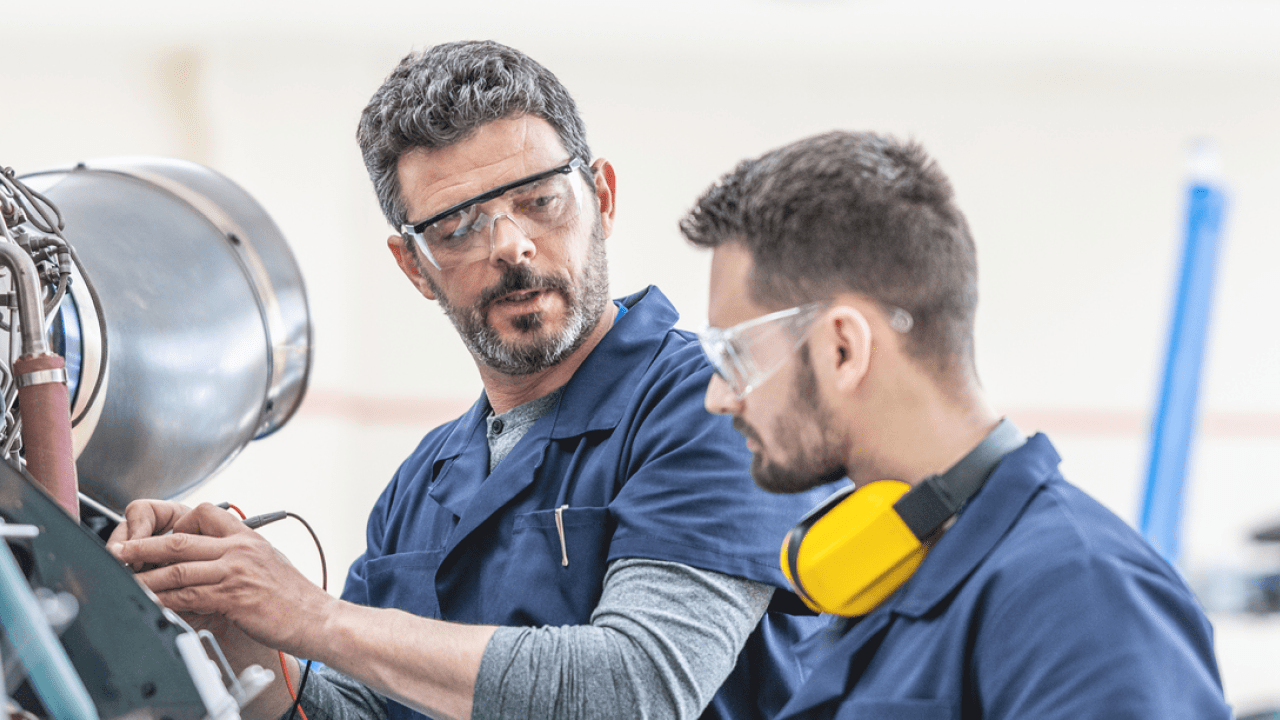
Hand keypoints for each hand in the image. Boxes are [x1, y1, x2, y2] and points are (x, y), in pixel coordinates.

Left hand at [108, 502, 335, 657]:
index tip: (163, 539)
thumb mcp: (267, 563)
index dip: (177, 524)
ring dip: (146, 577)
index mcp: (247, 537)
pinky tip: (152, 604)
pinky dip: (165, 600)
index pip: (204, 513)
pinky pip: (188, 595)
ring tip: (126, 582)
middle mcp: (240, 549)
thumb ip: (238, 558)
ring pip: (178, 568)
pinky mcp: (233, 597)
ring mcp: (236, 572)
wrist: (317, 617)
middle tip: (119, 551)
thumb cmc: (294, 597)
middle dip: (143, 546)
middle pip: (180, 539)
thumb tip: (210, 564)